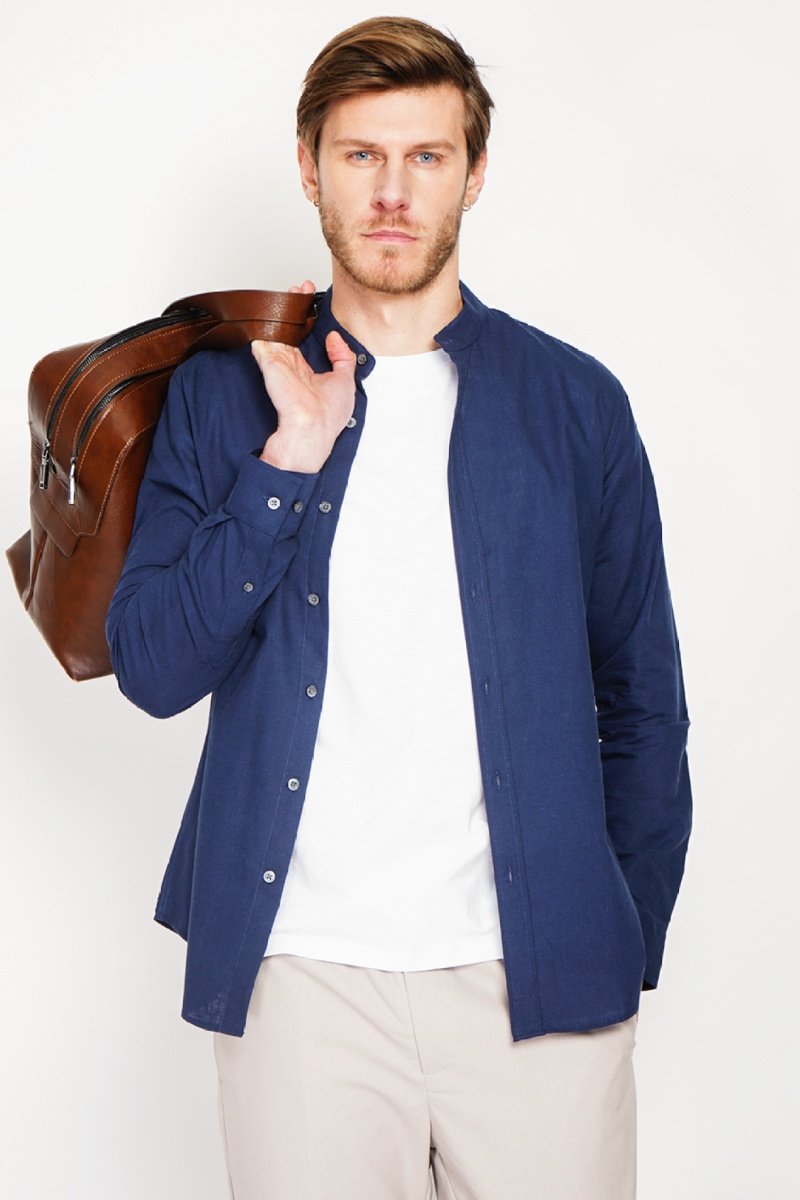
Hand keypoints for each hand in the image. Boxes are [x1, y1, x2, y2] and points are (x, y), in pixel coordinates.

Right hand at [252, 280, 356, 473]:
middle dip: (294, 308)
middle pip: (289, 331)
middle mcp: (290, 368)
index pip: (303, 341)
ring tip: (290, 289)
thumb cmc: (328, 414)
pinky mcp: (270, 365)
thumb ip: (342, 357)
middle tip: (299, 288)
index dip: (307, 320)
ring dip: (282, 310)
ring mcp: (278, 366)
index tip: (311, 301)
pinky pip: (262, 341)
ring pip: (277, 331)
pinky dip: (263, 326)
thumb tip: (334, 337)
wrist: (312, 428)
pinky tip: (266, 309)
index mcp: (306, 374)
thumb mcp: (346, 381)